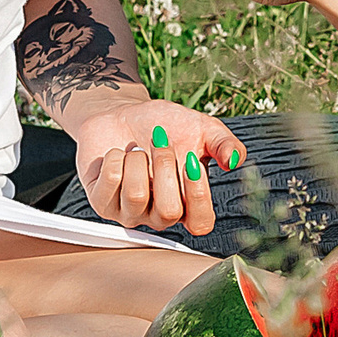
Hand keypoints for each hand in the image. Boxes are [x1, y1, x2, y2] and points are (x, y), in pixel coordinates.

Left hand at [69, 100, 244, 235]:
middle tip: (159, 141)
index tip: (190, 159)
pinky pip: (110, 184)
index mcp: (187, 204)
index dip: (198, 196)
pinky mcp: (102, 203)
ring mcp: (129, 213)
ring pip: (137, 197)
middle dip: (164, 166)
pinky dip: (116, 158)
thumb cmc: (164, 125)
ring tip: (137, 148)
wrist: (123, 113)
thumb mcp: (202, 128)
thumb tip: (235, 161)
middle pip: (168, 211)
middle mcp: (158, 215)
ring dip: (137, 160)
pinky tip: (118, 154)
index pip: (201, 223)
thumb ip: (224, 143)